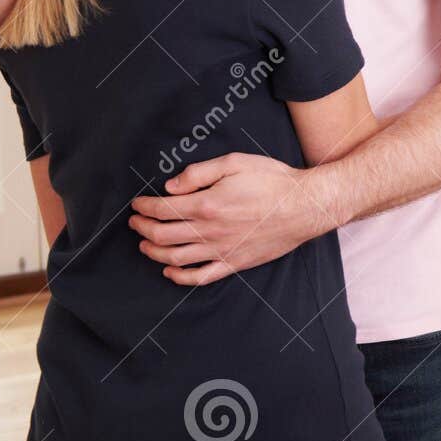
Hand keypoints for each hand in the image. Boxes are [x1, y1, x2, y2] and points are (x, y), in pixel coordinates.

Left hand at [128, 153, 341, 286]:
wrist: (305, 205)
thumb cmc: (273, 180)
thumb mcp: (236, 162)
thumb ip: (200, 172)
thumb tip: (171, 185)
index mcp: (207, 204)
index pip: (162, 209)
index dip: (144, 207)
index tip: (137, 204)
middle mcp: (210, 231)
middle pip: (162, 235)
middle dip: (142, 228)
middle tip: (135, 222)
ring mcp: (222, 250)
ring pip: (175, 258)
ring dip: (153, 252)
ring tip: (145, 244)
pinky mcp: (234, 262)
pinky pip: (200, 277)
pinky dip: (179, 277)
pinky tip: (169, 271)